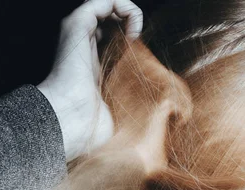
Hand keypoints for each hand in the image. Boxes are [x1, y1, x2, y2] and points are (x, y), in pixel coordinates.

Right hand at [37, 0, 142, 161]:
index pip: (114, 36)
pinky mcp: (78, 23)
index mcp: (92, 61)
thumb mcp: (124, 107)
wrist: (71, 121)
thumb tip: (174, 111)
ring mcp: (79, 32)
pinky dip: (128, 10)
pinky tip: (133, 34)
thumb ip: (139, 98)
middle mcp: (84, 43)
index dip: (134, 39)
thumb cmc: (94, 123)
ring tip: (137, 38)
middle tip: (140, 47)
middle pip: (113, 19)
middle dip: (134, 26)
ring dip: (132, 16)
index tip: (143, 60)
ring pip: (110, 5)